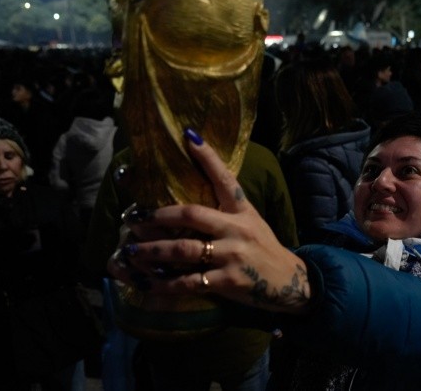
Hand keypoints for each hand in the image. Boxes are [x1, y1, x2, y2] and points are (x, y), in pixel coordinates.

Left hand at [107, 129, 310, 313]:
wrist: (290, 282)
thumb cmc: (263, 249)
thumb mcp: (251, 222)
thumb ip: (226, 210)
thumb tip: (189, 200)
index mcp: (242, 211)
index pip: (224, 179)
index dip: (207, 158)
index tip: (189, 136)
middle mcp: (237, 229)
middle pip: (192, 215)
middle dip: (158, 216)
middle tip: (134, 216)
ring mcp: (232, 256)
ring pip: (183, 250)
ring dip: (152, 251)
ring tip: (131, 250)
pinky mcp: (228, 282)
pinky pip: (188, 282)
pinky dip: (164, 284)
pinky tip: (147, 282)